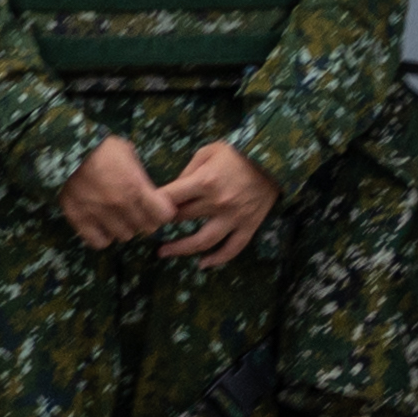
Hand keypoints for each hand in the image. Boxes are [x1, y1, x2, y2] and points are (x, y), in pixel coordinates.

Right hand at [59, 138, 177, 251]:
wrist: (65, 147)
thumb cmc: (100, 146)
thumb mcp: (128, 152)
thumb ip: (140, 176)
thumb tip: (150, 192)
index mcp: (135, 186)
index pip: (163, 215)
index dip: (162, 210)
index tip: (157, 205)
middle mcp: (120, 204)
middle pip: (146, 228)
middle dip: (145, 219)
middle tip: (137, 210)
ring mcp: (99, 214)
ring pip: (125, 236)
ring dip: (125, 227)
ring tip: (118, 216)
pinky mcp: (79, 219)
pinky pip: (99, 242)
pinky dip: (103, 236)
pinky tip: (102, 225)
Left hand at [150, 140, 278, 264]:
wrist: (274, 160)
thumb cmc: (238, 153)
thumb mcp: (208, 151)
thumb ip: (187, 171)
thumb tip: (172, 191)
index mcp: (204, 181)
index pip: (169, 198)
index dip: (152, 205)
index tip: (144, 210)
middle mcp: (217, 203)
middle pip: (182, 219)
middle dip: (162, 224)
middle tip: (148, 229)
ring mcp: (234, 218)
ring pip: (203, 241)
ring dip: (181, 249)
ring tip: (164, 252)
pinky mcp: (248, 226)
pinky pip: (232, 249)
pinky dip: (217, 260)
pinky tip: (203, 265)